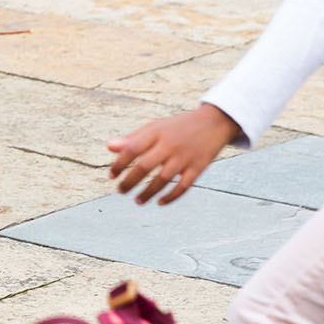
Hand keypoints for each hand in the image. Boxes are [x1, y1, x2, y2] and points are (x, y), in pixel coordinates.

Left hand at [106, 103, 239, 205]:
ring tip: (137, 201)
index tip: (111, 176)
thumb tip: (109, 147)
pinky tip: (160, 202)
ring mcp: (185, 157)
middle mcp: (169, 144)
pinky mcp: (199, 167)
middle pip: (145, 166)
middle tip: (120, 191)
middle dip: (130, 181)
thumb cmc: (177, 127)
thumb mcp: (155, 127)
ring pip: (163, 179)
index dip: (119, 163)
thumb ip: (133, 138)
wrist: (213, 122)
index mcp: (156, 132)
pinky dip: (171, 196)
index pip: (132, 148)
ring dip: (148, 192)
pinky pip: (183, 186)